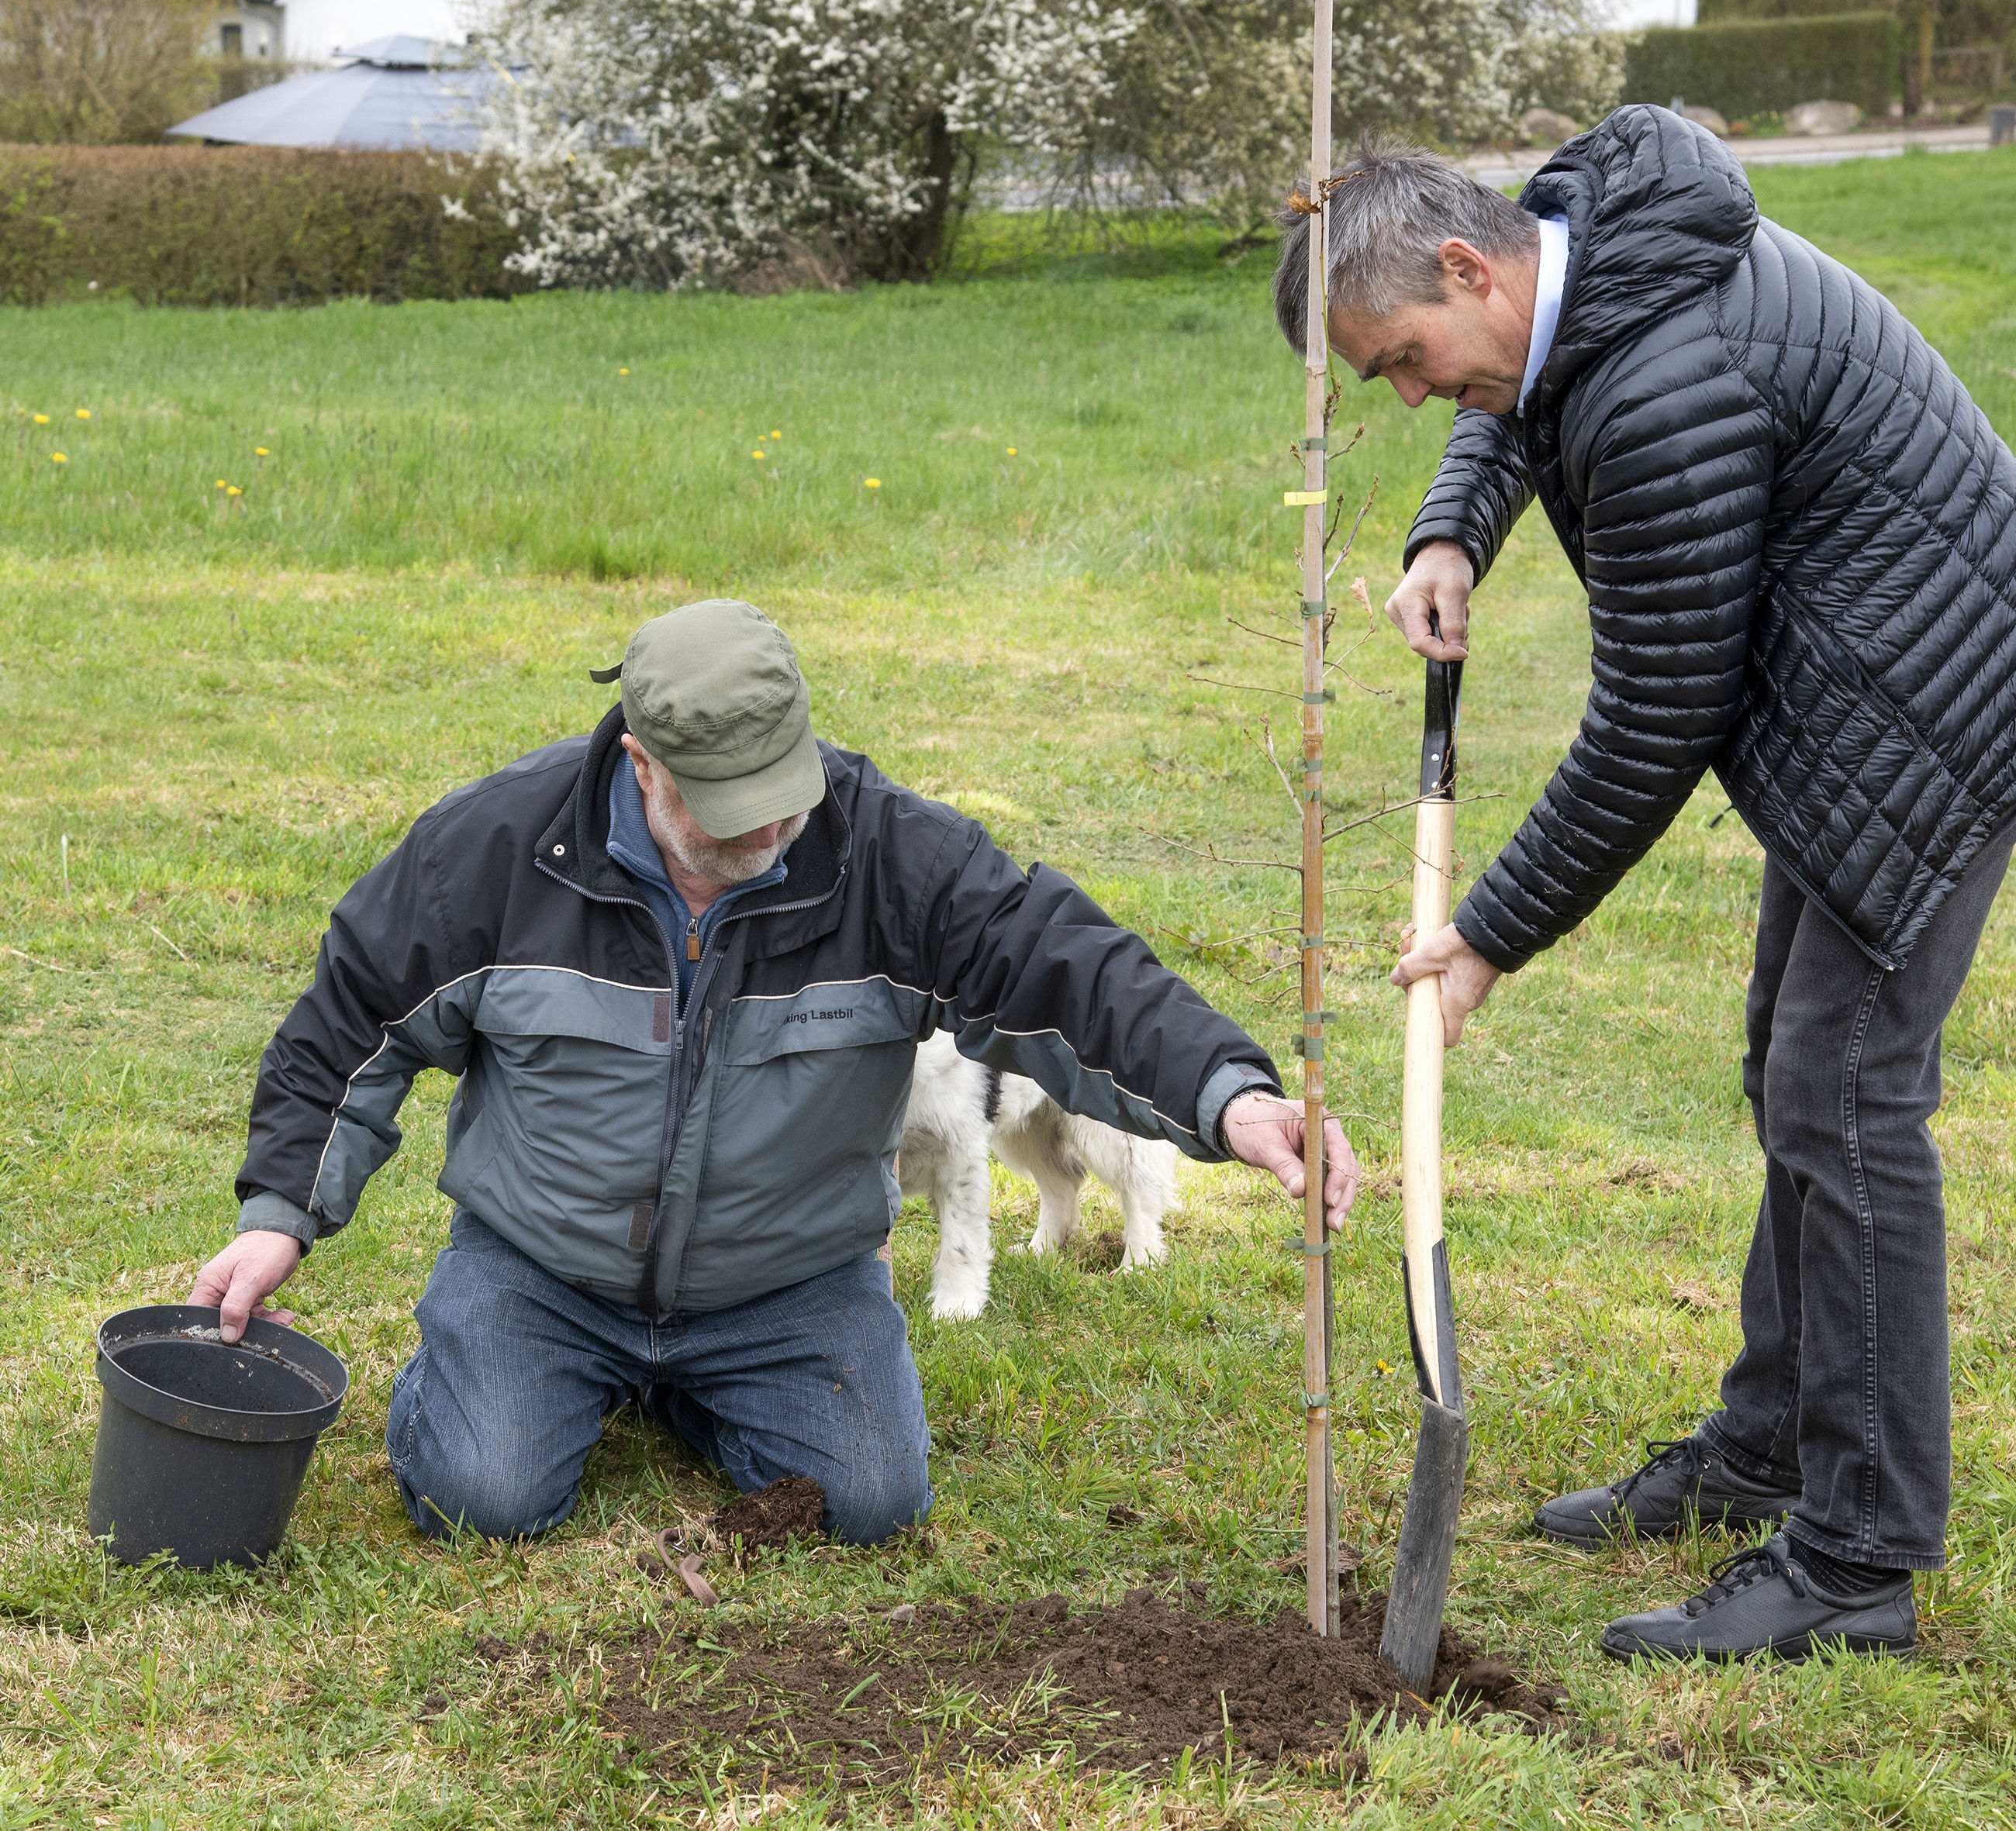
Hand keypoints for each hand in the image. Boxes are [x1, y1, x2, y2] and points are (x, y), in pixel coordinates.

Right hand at [188, 1231, 302, 1342]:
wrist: (287, 1234)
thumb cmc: (265, 1250)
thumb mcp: (250, 1279)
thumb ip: (236, 1308)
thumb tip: (227, 1336)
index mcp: (208, 1285)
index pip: (196, 1318)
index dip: (208, 1333)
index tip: (230, 1342)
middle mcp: (217, 1291)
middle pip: (220, 1324)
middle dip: (243, 1331)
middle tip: (265, 1333)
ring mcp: (234, 1295)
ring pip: (242, 1322)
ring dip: (263, 1325)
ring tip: (283, 1320)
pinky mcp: (250, 1296)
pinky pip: (255, 1315)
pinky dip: (270, 1318)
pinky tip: (285, 1316)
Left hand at [1222, 1091, 1359, 1231]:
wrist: (1242, 1123)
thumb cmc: (1253, 1127)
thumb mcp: (1265, 1145)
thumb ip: (1283, 1166)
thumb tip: (1300, 1191)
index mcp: (1317, 1119)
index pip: (1338, 1147)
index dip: (1338, 1174)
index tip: (1330, 1198)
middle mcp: (1328, 1133)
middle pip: (1345, 1165)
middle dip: (1343, 1194)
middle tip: (1334, 1221)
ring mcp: (1325, 1149)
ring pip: (1343, 1176)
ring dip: (1340, 1201)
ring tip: (1333, 1225)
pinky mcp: (1319, 1164)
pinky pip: (1330, 1181)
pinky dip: (1330, 1199)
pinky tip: (1327, 1218)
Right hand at [1385, 541, 1472, 661]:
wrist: (1441, 552)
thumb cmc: (1447, 567)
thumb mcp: (1455, 593)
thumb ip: (1454, 624)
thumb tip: (1455, 652)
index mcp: (1405, 604)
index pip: (1419, 642)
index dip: (1442, 652)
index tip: (1463, 653)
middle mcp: (1396, 612)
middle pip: (1423, 643)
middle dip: (1447, 638)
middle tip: (1463, 616)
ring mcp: (1400, 615)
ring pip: (1427, 640)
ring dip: (1447, 631)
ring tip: (1456, 608)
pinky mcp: (1406, 617)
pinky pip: (1427, 633)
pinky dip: (1443, 627)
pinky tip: (1448, 610)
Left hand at [1391, 921, 1501, 1045]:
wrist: (1500, 927)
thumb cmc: (1468, 945)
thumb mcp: (1433, 953)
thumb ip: (1411, 967)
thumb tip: (1395, 979)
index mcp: (1457, 1004)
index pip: (1447, 1037)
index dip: (1429, 1031)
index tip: (1413, 1015)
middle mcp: (1467, 1001)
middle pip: (1434, 1001)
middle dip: (1415, 978)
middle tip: (1404, 952)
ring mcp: (1472, 989)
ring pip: (1440, 983)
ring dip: (1423, 963)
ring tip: (1411, 936)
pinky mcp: (1475, 975)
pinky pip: (1451, 974)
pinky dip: (1437, 960)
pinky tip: (1426, 937)